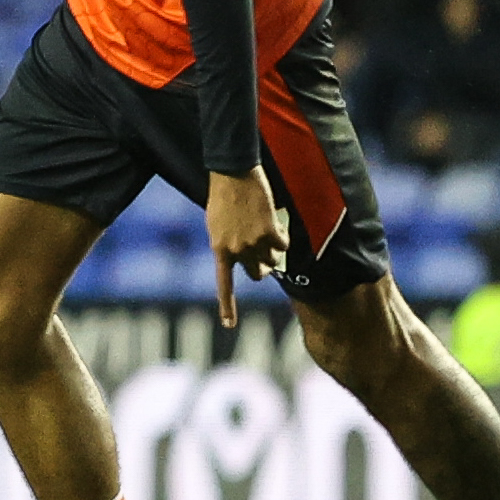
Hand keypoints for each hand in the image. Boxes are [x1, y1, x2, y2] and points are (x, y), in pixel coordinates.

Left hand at [205, 169, 287, 329]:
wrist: (232, 173)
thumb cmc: (222, 196)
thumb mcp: (216, 225)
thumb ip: (227, 245)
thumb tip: (241, 259)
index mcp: (220, 249)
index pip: (224, 285)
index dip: (227, 307)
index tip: (229, 326)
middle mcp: (237, 251)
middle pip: (257, 274)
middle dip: (264, 266)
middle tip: (265, 253)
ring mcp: (254, 243)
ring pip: (273, 260)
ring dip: (274, 249)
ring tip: (266, 227)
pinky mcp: (270, 232)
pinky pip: (284, 245)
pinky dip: (283, 236)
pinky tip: (275, 221)